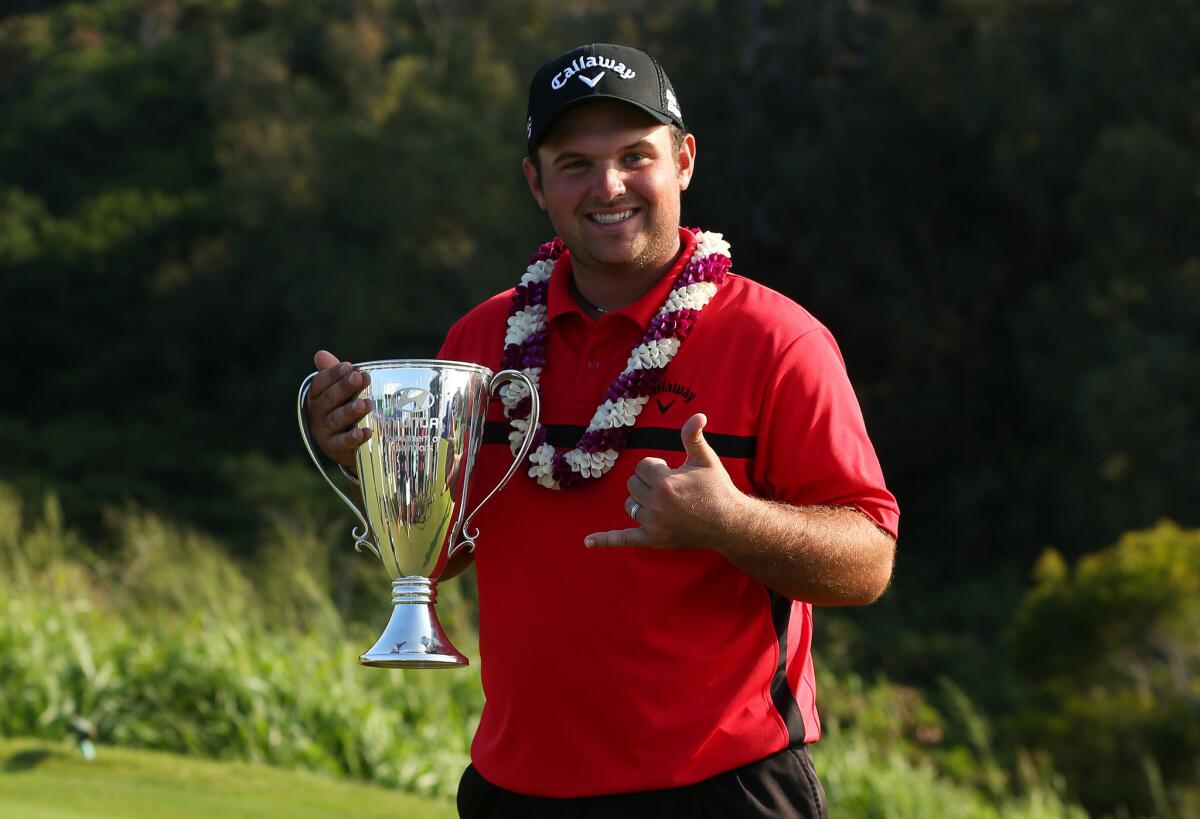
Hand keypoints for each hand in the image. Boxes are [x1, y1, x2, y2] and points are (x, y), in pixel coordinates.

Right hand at [305, 350, 371, 468]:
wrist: (347, 445)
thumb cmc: (343, 410)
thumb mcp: (340, 392)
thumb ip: (335, 374)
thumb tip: (320, 354)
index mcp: (316, 397)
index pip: (320, 383)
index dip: (333, 374)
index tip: (349, 366)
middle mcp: (316, 414)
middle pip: (328, 399)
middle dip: (344, 388)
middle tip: (359, 378)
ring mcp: (324, 432)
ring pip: (335, 420)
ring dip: (350, 411)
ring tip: (365, 403)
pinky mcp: (335, 448)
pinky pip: (344, 442)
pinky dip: (354, 437)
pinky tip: (366, 431)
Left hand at [584, 413, 749, 550]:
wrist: (730, 523)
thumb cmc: (718, 488)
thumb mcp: (706, 459)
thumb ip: (693, 437)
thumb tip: (697, 415)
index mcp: (665, 482)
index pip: (642, 467)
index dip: (658, 467)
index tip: (675, 473)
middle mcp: (656, 504)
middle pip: (633, 484)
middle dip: (648, 482)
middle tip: (672, 488)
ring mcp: (653, 524)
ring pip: (630, 505)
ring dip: (640, 501)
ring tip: (663, 503)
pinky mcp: (654, 539)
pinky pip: (624, 538)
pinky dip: (605, 540)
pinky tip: (587, 542)